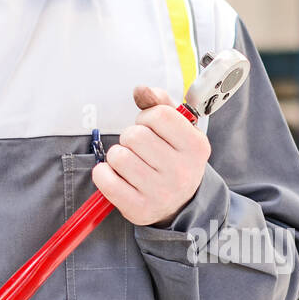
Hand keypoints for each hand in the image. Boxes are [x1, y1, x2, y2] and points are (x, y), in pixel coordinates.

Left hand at [92, 85, 210, 225]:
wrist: (180, 204)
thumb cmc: (174, 159)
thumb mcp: (178, 130)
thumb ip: (161, 104)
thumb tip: (141, 90)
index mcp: (195, 147)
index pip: (159, 115)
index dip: (147, 117)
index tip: (150, 127)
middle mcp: (181, 171)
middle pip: (135, 136)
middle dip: (130, 137)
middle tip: (139, 149)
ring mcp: (160, 193)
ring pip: (118, 156)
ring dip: (117, 156)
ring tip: (130, 164)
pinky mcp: (139, 209)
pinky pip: (106, 179)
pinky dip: (103, 173)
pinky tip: (115, 175)